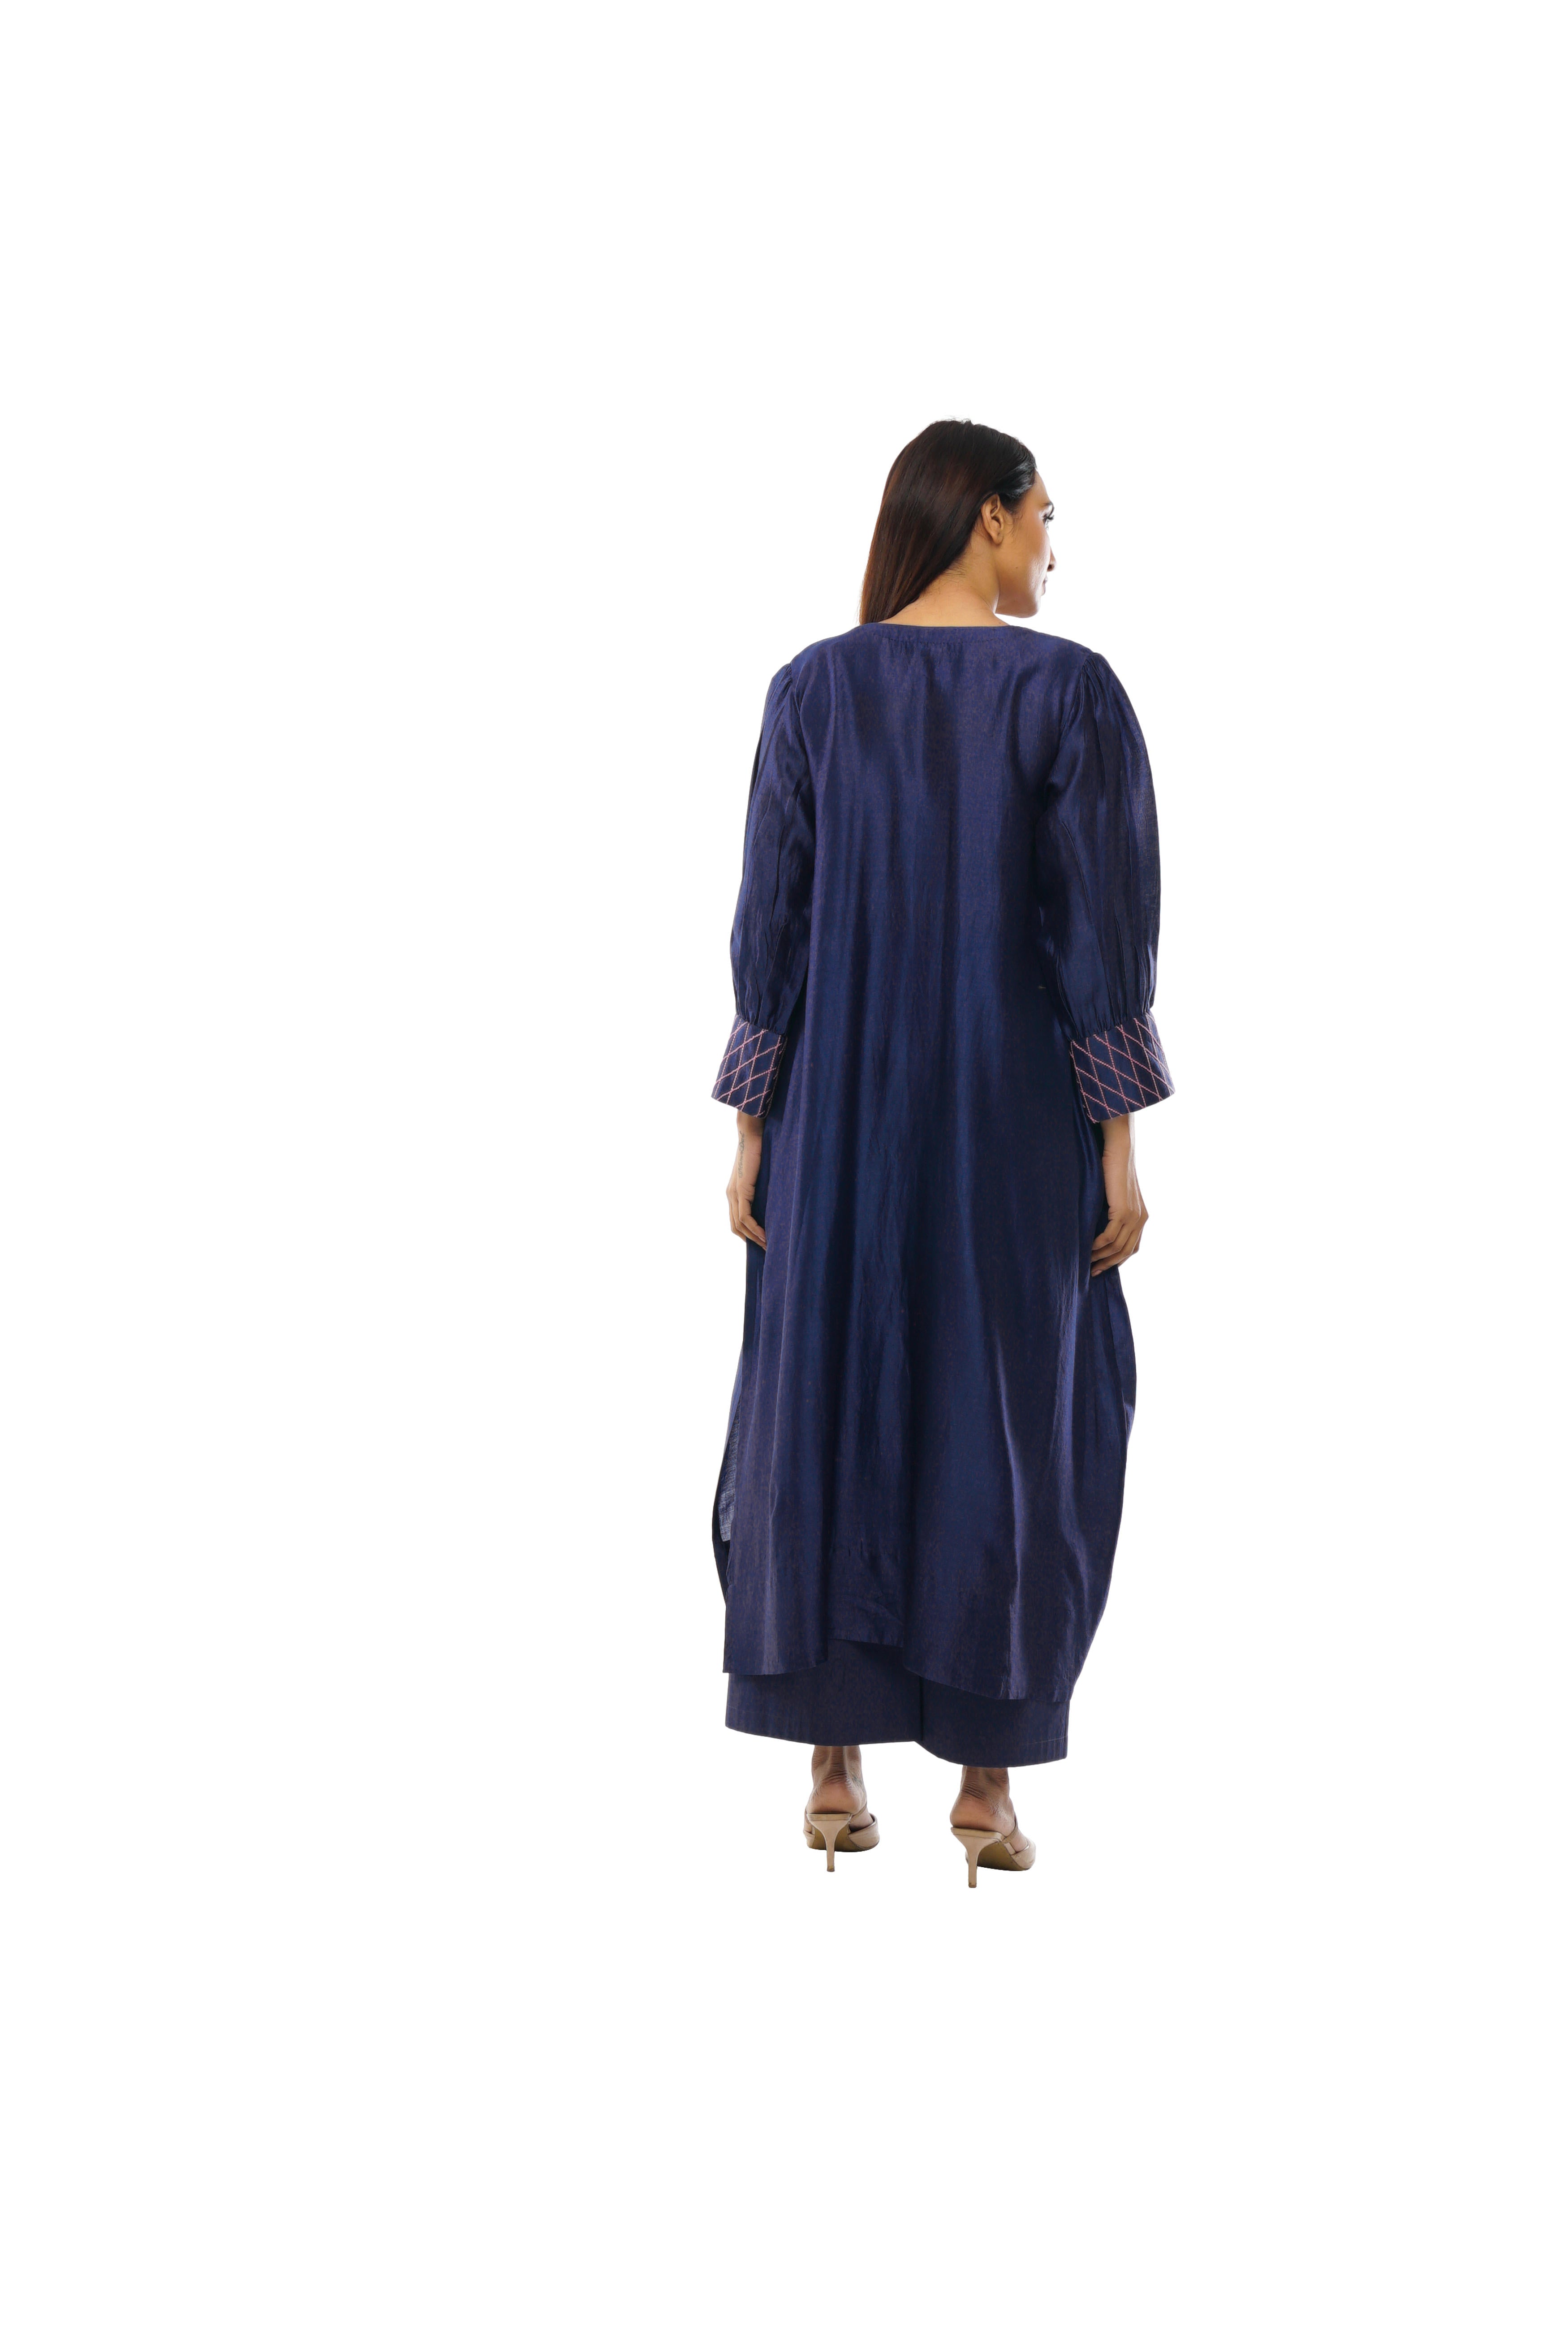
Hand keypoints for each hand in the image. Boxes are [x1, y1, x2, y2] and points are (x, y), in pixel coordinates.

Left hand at [727, 1112, 765, 1245]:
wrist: (750, 1134)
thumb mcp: (759, 1175)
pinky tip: (765, 1236)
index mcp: (733, 1192)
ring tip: (768, 1246)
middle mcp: (730, 1195)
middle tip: (766, 1248)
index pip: (736, 1220)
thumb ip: (761, 1188)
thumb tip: (773, 1199)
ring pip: (740, 1224)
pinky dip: (754, 1229)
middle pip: (736, 1226)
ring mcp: (734, 1193)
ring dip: (754, 1238)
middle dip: (751, 1240)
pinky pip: (745, 1216)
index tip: (762, 1242)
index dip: (747, 1234)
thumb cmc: (758, 1151)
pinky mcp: (741, 1190)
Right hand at [1090, 1113, 1147, 1274]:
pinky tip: (1087, 1248)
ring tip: (1085, 1262)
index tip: (1101, 1266)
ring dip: (1100, 1257)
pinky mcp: (1123, 1211)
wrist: (1120, 1150)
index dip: (1116, 1260)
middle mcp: (1141, 1219)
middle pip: (1125, 1251)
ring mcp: (1134, 1216)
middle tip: (1091, 1272)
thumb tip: (1096, 1226)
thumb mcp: (1115, 1196)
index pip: (1131, 1247)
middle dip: (1108, 1264)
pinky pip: (1109, 1236)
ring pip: (1117, 1247)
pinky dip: (1098, 1245)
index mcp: (1141, 1217)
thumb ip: (1112, 1212)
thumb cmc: (1113, 1169)